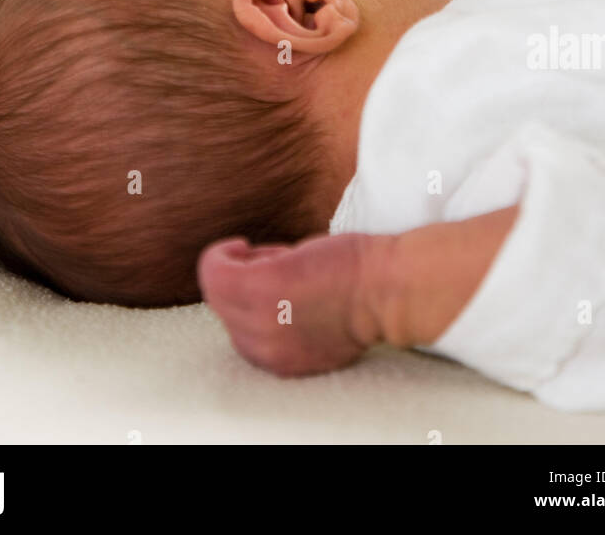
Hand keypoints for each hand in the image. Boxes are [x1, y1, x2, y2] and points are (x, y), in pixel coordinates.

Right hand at [197, 207, 517, 377]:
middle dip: (247, 280)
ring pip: (216, 289)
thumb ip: (289, 322)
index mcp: (280, 361)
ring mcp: (260, 320)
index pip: (240, 332)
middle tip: (281, 263)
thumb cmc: (366, 293)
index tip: (277, 278)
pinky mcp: (260, 287)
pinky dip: (221, 253)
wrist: (390, 288)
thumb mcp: (319, 324)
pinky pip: (214, 270)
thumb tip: (264, 296)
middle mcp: (264, 350)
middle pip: (224, 310)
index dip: (254, 300)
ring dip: (239, 266)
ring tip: (276, 256)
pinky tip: (244, 244)